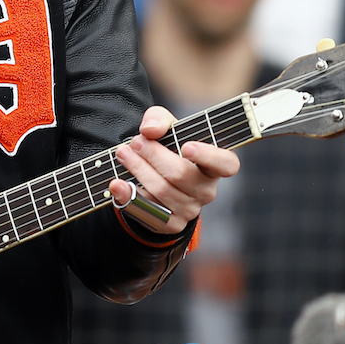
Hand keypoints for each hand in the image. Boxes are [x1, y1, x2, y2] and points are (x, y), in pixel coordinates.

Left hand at [110, 106, 238, 235]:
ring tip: (123, 154)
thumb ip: (159, 119)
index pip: (226, 164)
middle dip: (154, 156)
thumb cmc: (169, 147)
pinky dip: (130, 197)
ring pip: (162, 191)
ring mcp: (190, 209)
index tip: (186, 146)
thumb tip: (149, 130)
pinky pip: (150, 212)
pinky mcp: (171, 224)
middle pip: (181, 174)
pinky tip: (117, 184)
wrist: (156, 177)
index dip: (209, 156)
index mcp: (214, 166)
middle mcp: (206, 190)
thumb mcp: (165, 127)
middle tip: (135, 142)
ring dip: (138, 170)